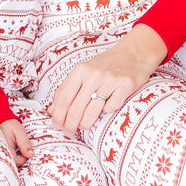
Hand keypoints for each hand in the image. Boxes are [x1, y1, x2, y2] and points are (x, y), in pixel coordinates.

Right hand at [0, 118, 33, 166]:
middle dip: (19, 158)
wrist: (0, 119)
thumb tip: (30, 155)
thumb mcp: (19, 132)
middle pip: (13, 164)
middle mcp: (0, 153)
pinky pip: (6, 159)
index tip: (24, 149)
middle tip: (20, 148)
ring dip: (15, 157)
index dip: (24, 157)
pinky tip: (11, 148)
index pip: (17, 162)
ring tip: (15, 147)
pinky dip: (10, 156)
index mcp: (6, 149)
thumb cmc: (9, 125)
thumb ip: (25, 144)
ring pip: (9, 162)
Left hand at [49, 25, 165, 135]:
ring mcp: (110, 80)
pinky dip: (107, 112)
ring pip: (92, 111)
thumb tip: (52, 110)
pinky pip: (112, 106)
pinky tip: (106, 111)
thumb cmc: (106, 64)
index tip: (57, 126)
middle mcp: (94, 74)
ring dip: (85, 124)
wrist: (134, 52)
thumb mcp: (84, 71)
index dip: (58, 116)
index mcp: (80, 70)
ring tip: (83, 127)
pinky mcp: (126, 85)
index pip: (63, 98)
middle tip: (69, 132)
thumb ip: (68, 88)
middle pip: (75, 108)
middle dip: (69, 125)